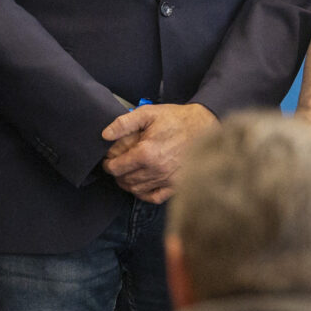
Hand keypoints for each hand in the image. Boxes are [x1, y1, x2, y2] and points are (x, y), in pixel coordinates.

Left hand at [101, 102, 218, 202]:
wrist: (204, 125)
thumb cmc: (177, 119)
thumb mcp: (148, 113)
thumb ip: (124, 123)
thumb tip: (105, 135)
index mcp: (146, 153)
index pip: (116, 168)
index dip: (108, 164)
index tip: (108, 160)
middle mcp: (155, 170)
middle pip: (125, 180)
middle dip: (117, 174)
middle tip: (116, 166)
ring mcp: (166, 179)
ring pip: (137, 190)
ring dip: (128, 184)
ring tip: (127, 175)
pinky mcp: (177, 184)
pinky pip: (155, 197)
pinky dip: (144, 194)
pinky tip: (142, 186)